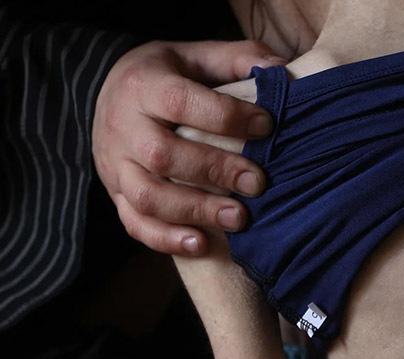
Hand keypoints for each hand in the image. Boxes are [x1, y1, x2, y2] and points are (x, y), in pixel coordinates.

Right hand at [93, 40, 286, 255]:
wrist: (108, 92)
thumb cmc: (167, 76)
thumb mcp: (194, 56)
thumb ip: (235, 59)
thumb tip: (282, 71)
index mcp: (144, 85)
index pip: (181, 102)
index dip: (225, 116)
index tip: (266, 125)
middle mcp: (123, 126)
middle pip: (164, 155)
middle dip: (215, 171)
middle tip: (257, 183)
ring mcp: (115, 165)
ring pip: (148, 196)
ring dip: (196, 211)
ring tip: (240, 219)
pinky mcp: (116, 194)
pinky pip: (134, 223)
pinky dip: (167, 239)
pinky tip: (202, 244)